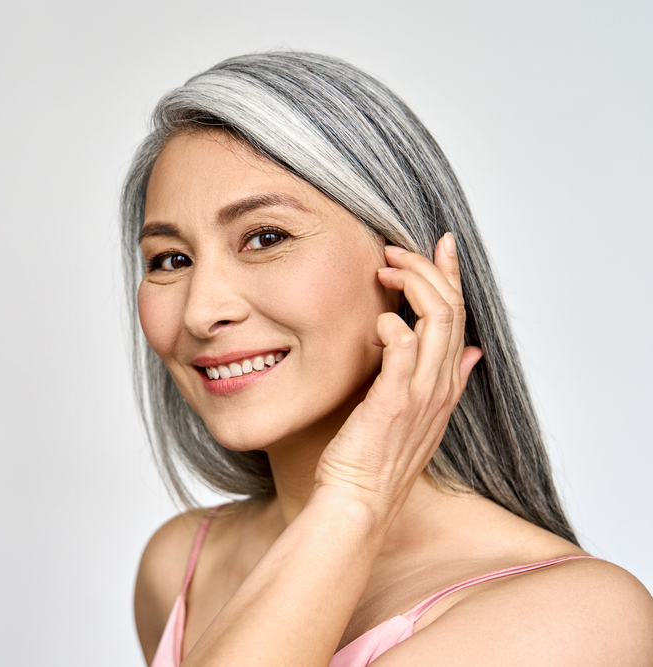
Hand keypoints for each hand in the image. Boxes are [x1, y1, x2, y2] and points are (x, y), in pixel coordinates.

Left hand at [313, 233, 482, 522]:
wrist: (359, 502)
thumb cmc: (375, 458)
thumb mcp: (420, 416)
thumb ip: (446, 380)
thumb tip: (472, 353)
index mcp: (445, 385)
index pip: (459, 316)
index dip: (452, 276)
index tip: (441, 244)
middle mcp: (439, 385)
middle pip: (452, 310)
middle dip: (428, 269)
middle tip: (394, 251)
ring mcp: (420, 393)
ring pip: (437, 320)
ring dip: (412, 285)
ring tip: (384, 269)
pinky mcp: (393, 401)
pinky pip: (403, 350)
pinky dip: (393, 325)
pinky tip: (378, 317)